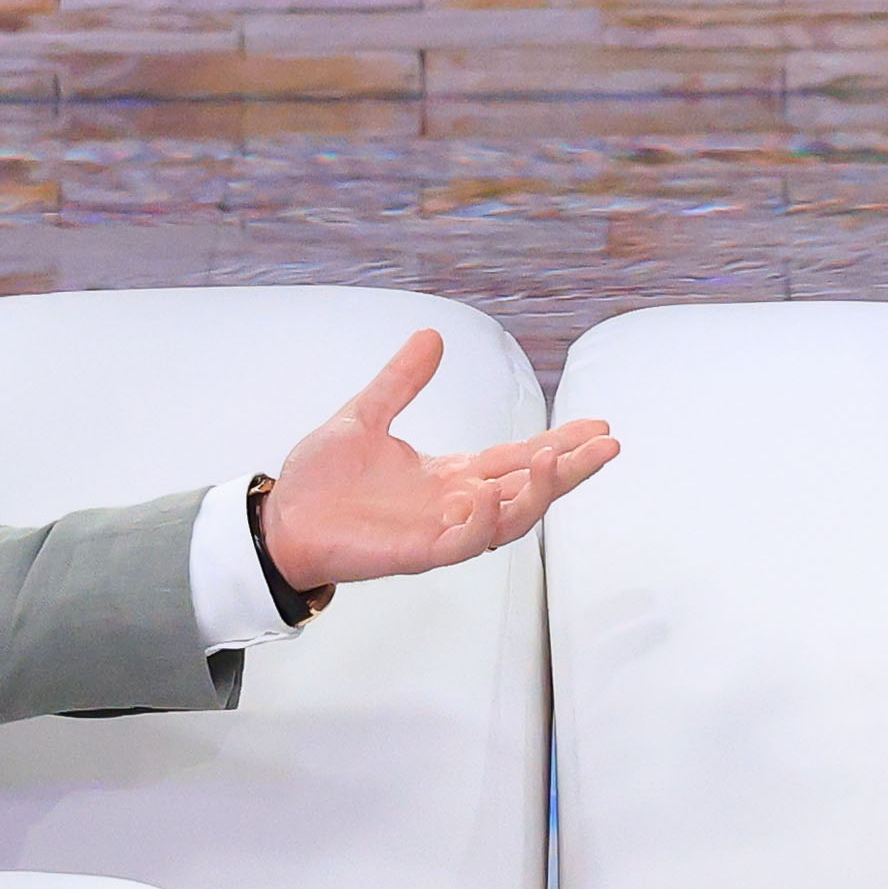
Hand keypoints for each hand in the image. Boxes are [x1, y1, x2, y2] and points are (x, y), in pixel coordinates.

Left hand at [253, 332, 618, 599]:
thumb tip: (432, 337)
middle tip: (607, 446)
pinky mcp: (416, 552)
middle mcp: (455, 504)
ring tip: (557, 462)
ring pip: (509, 520)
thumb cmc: (320, 482)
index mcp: (450, 474)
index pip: (517, 458)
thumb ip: (401, 382)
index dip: (559, 442)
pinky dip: (481, 524)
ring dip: (537, 494)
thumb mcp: (365, 416)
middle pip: (529, 489)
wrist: (280, 519)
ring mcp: (440, 530)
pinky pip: (462, 546)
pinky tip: (491, 498)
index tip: (597, 426)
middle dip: (571, 470)